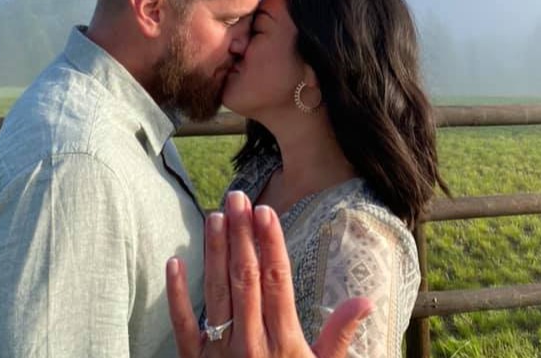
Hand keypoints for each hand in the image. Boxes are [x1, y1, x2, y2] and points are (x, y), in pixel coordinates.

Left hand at [166, 191, 372, 356]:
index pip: (276, 282)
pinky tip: (174, 261)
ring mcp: (220, 352)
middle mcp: (250, 343)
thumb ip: (339, 335)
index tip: (265, 212)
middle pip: (245, 278)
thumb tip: (365, 300)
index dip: (271, 244)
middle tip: (237, 198)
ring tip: (215, 216)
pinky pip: (183, 324)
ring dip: (214, 252)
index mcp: (284, 342)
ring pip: (216, 293)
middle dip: (241, 235)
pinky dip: (177, 293)